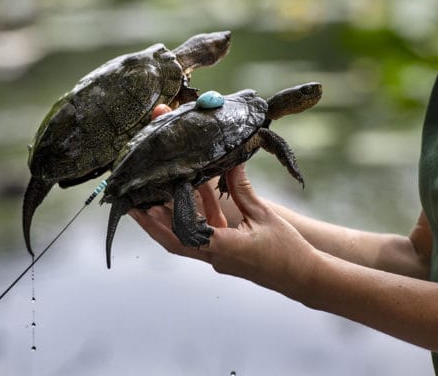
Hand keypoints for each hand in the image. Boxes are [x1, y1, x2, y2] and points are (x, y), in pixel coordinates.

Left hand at [130, 165, 318, 299]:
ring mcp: (218, 260)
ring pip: (186, 238)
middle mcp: (215, 258)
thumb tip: (230, 160)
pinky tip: (197, 195)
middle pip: (174, 241)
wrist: (304, 277)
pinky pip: (203, 235)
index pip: (184, 234)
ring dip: (171, 219)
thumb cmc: (287, 249)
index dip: (160, 221)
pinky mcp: (225, 256)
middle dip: (152, 223)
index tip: (142, 206)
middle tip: (132, 204)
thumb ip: (243, 189)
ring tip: (153, 196)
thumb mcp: (264, 215)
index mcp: (223, 248)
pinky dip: (197, 217)